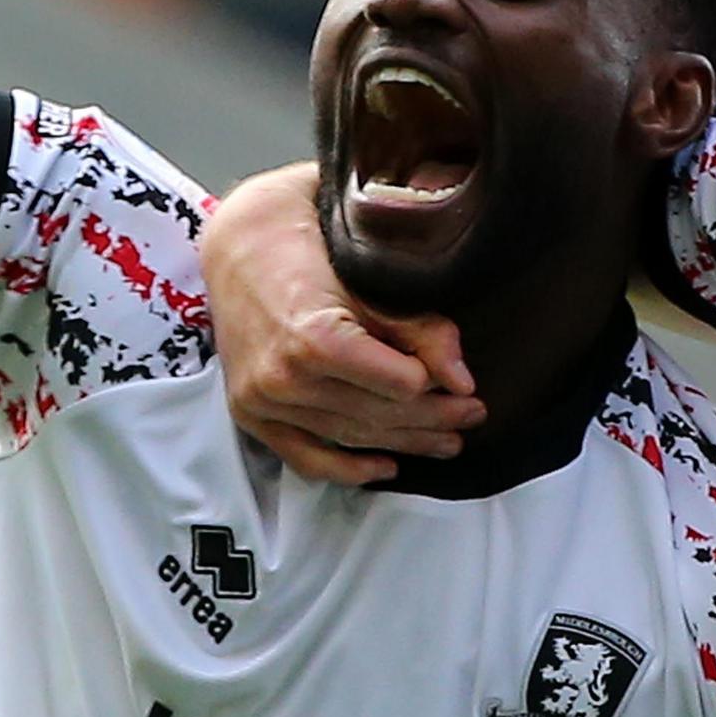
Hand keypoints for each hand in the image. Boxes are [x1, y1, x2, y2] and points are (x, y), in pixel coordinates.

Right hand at [205, 166, 484, 485]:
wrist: (243, 246)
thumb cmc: (309, 253)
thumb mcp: (372, 283)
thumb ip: (420, 331)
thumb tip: (463, 381)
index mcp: (315, 340)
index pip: (400, 384)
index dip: (434, 382)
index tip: (460, 382)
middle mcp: (283, 377)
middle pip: (377, 415)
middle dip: (433, 420)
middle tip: (472, 416)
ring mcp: (262, 400)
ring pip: (349, 437)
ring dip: (402, 444)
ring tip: (446, 441)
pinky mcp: (249, 413)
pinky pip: (303, 457)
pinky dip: (346, 469)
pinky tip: (385, 468)